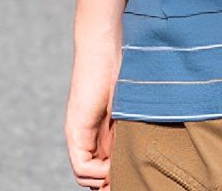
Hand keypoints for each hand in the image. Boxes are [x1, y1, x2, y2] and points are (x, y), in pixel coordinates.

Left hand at [65, 27, 122, 189]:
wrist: (107, 44)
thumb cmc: (126, 65)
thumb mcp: (132, 104)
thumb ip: (132, 125)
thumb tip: (145, 150)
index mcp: (100, 129)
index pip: (102, 165)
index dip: (116, 175)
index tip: (134, 174)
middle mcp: (86, 134)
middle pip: (93, 174)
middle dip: (111, 182)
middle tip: (129, 179)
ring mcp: (79, 133)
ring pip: (85, 174)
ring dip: (104, 179)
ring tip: (121, 170)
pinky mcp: (76, 129)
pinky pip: (81, 166)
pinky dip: (97, 172)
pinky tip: (112, 163)